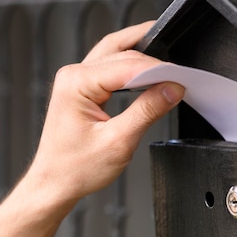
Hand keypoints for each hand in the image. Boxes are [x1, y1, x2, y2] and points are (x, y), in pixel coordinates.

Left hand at [25, 21, 183, 206]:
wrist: (55, 184)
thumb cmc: (74, 168)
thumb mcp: (119, 142)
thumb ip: (147, 111)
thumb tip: (171, 89)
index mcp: (76, 83)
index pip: (127, 65)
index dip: (158, 71)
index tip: (180, 80)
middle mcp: (73, 75)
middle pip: (121, 53)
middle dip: (153, 60)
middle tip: (179, 72)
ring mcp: (75, 80)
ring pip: (114, 51)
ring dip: (141, 52)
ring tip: (166, 59)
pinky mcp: (82, 87)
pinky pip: (109, 66)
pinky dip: (130, 65)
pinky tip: (146, 69)